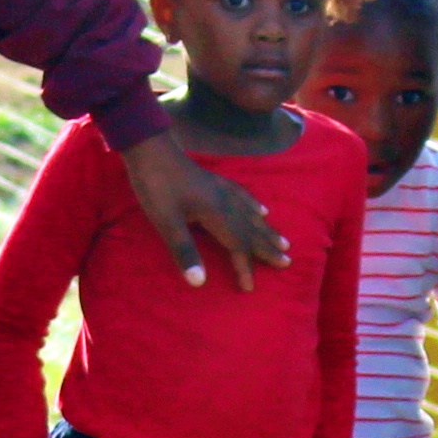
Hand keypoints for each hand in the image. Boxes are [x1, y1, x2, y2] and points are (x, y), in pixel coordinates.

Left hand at [120, 129, 284, 292]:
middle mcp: (226, 202)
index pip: (237, 246)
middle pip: (252, 230)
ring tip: (283, 242)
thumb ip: (184, 252)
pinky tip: (261, 209)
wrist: (151, 149)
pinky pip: (243, 197)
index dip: (244, 267)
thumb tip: (199, 283)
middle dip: (268, 248)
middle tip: (287, 262)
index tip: (250, 287)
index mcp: (216, 214)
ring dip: (267, 230)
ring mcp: (222, 190)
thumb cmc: (157, 187)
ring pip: (251, 214)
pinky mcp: (215, 181)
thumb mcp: (166, 223)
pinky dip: (255, 207)